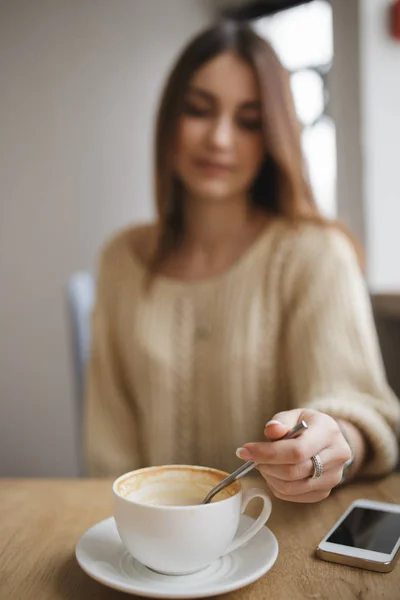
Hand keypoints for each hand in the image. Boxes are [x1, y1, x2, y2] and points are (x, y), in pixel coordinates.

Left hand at [236, 408, 351, 502]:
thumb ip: (280, 422)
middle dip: (265, 466)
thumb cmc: (306, 425)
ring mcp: (334, 477)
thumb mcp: (293, 416)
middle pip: (293, 471)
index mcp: (328, 432)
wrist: (326, 438)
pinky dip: (277, 487)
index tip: (245, 451)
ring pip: (292, 487)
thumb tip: (272, 430)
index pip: (297, 450)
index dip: (268, 453)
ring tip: (262, 464)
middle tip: (251, 458)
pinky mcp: (325, 491)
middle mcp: (337, 455)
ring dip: (269, 477)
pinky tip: (273, 473)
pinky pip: (294, 496)